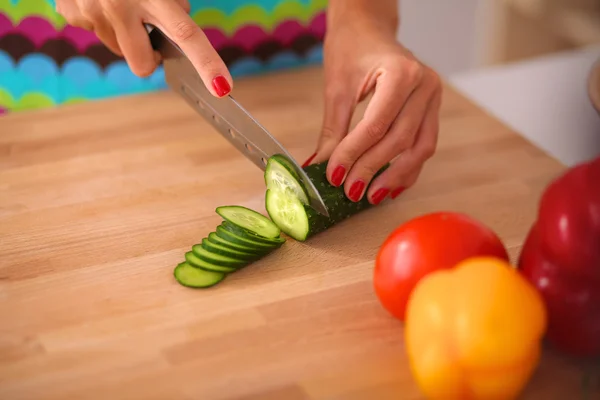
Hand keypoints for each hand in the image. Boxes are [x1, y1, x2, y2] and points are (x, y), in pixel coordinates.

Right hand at [54, 0, 232, 96]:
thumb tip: (181, 14)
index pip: (185, 34)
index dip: (206, 62)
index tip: (221, 87)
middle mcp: (120, 8)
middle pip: (143, 64)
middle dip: (151, 58)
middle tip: (151, 31)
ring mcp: (92, 13)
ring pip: (118, 49)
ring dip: (126, 33)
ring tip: (122, 1)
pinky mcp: (71, 13)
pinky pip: (96, 31)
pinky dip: (104, 19)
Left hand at [307, 6, 441, 204]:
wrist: (369, 28)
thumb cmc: (352, 49)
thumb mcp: (337, 88)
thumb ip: (332, 131)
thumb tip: (320, 167)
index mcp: (401, 73)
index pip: (376, 126)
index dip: (354, 155)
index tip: (335, 175)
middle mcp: (425, 85)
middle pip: (400, 140)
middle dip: (373, 169)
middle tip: (351, 190)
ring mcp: (433, 98)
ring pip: (420, 148)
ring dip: (396, 176)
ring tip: (372, 196)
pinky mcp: (432, 110)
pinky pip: (424, 145)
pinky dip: (408, 168)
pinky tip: (391, 186)